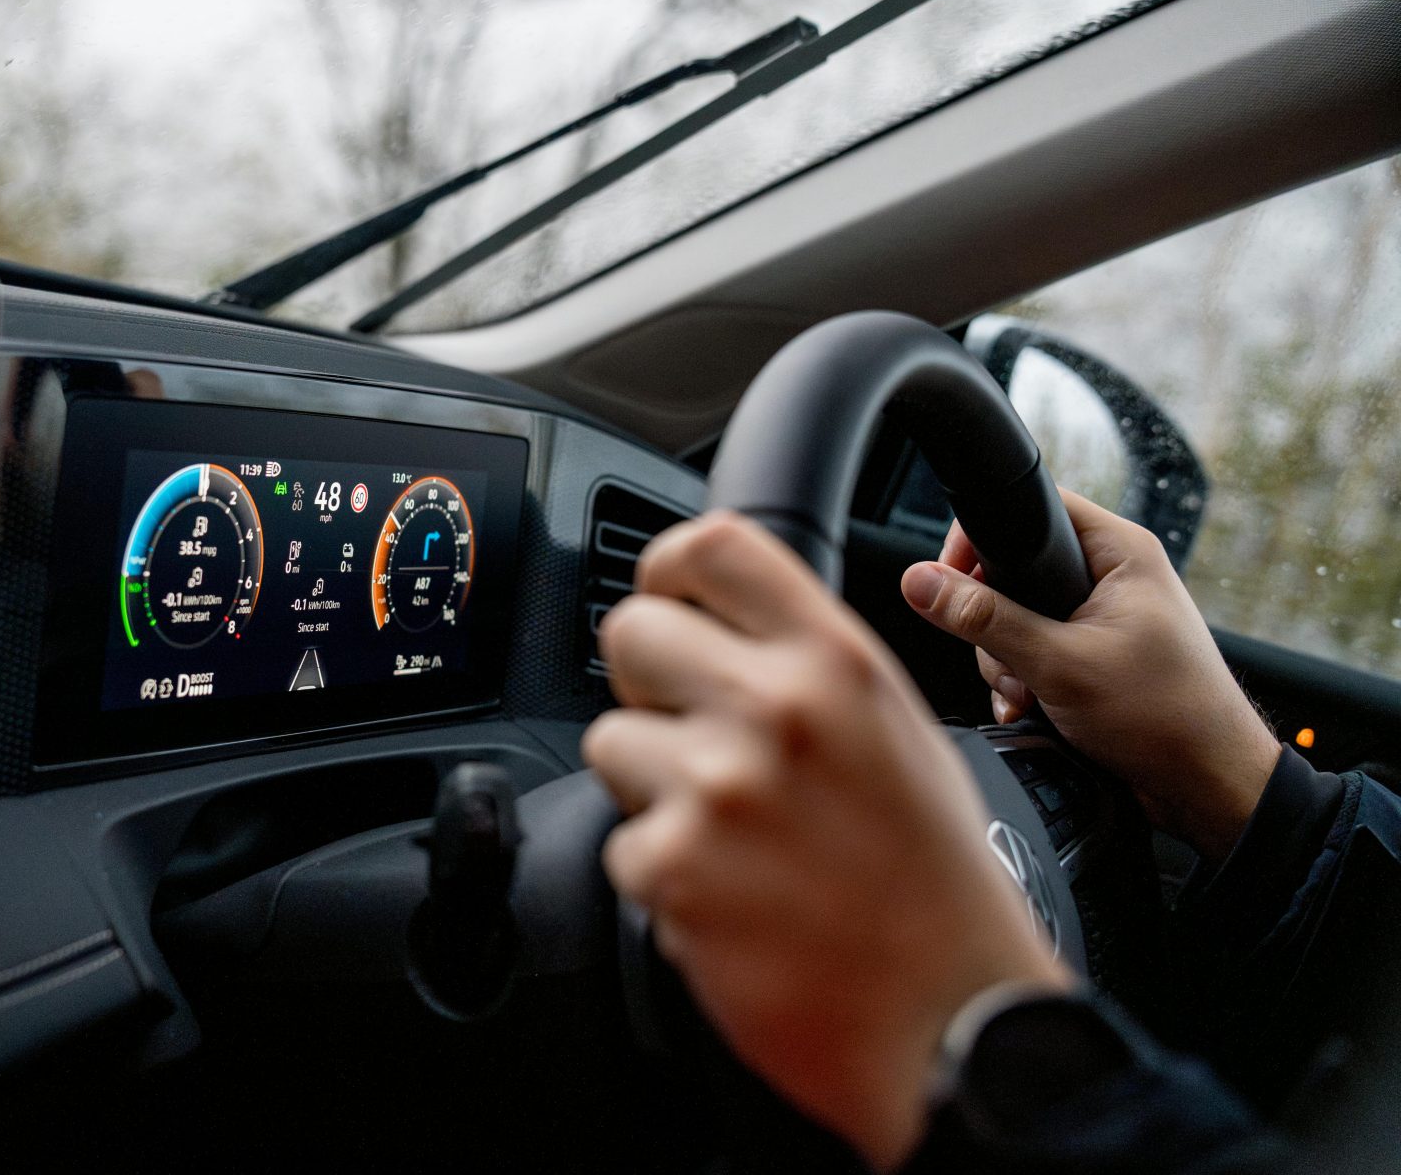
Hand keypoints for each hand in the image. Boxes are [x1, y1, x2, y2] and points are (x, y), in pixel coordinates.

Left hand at [583, 512, 1069, 1171]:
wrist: (955, 1018)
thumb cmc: (935, 883)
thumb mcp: (897, 729)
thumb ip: (809, 666)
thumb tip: (717, 623)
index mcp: (836, 661)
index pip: (709, 546)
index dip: (667, 572)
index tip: (666, 604)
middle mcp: (775, 707)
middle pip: (629, 631)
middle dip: (647, 685)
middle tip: (694, 738)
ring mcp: (717, 786)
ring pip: (609, 741)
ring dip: (651, 787)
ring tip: (729, 835)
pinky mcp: (674, 868)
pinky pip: (621, 843)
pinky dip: (661, 876)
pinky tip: (729, 897)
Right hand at [899, 488, 1279, 860]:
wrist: (1208, 787)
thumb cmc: (1168, 718)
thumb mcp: (1059, 663)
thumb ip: (984, 620)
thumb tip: (921, 584)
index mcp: (1119, 552)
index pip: (1034, 508)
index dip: (983, 538)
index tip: (952, 579)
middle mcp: (1111, 577)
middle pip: (1013, 571)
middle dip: (993, 624)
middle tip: (1009, 658)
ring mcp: (1101, 618)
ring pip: (1015, 619)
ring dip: (1007, 662)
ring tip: (1029, 694)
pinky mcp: (1092, 655)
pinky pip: (1032, 652)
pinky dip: (1022, 681)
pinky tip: (1032, 709)